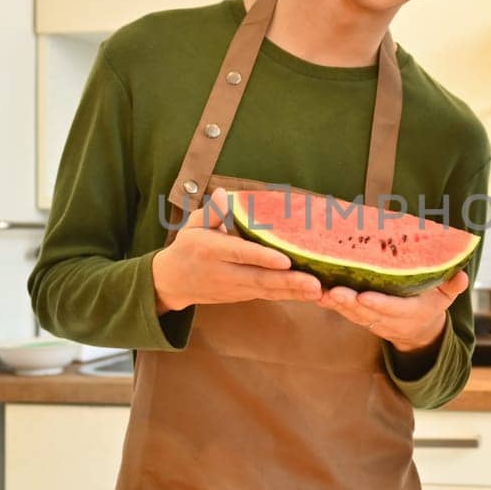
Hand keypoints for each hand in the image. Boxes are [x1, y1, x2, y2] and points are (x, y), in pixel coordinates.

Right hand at [151, 189, 322, 312]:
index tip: (285, 259)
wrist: (171, 283)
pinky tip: (310, 293)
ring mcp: (234, 288)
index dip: (262, 257)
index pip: (240, 254)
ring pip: (267, 290)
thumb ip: (211, 212)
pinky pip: (268, 295)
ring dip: (294, 292)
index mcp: (210, 250)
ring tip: (319, 290)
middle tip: (314, 283)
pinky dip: (289, 295)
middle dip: (288, 282)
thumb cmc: (187, 247)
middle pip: (259, 279)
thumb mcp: (193, 226)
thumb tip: (221, 193)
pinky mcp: (243, 296)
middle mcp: (224, 272)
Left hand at [319, 271, 468, 353]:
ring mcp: (370, 319)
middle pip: (364, 312)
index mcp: (408, 312)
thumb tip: (462, 276)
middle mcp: (386, 319)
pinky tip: (314, 291)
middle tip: (333, 292)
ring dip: (334, 304)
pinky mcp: (359, 316)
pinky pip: (343, 311)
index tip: (364, 297)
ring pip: (350, 313)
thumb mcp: (445, 299)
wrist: (417, 333)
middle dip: (348, 303)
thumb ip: (452, 287)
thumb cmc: (430, 307)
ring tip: (318, 291)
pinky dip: (329, 303)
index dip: (378, 304)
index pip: (392, 309)